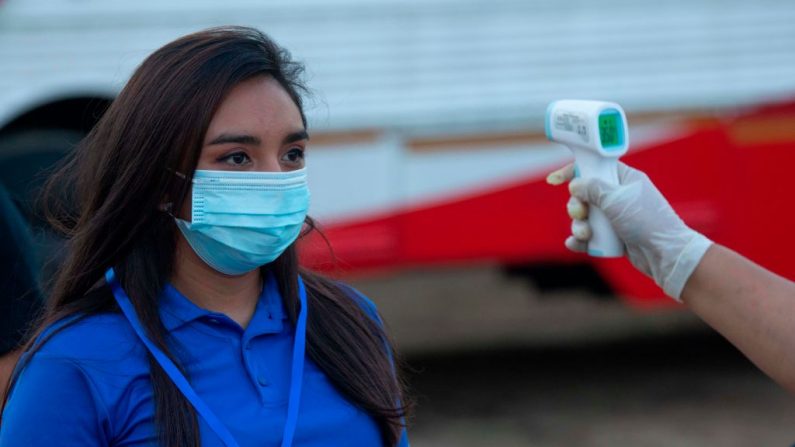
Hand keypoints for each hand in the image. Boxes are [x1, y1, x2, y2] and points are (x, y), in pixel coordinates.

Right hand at [546, 162, 712, 299]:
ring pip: (584, 217)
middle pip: (583, 195)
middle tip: (580, 213)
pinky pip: (588, 236)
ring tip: (586, 234)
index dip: (572, 171)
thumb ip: (593, 188)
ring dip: (579, 226)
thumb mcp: (617, 199)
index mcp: (623, 179)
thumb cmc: (646, 221)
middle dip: (576, 206)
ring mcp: (614, 217)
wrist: (664, 254)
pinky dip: (580, 240)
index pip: (594, 167)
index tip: (554, 179)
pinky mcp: (611, 236)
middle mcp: (617, 197)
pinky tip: (575, 244)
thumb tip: (574, 185)